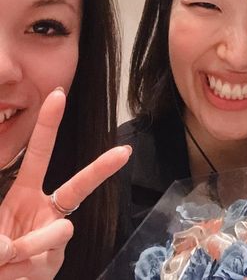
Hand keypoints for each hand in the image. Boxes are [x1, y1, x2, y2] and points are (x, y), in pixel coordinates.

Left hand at [0, 89, 130, 278]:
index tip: (58, 95)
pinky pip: (47, 257)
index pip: (38, 154)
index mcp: (22, 195)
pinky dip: (24, 268)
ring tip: (8, 259)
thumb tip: (14, 246)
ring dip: (30, 245)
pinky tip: (14, 273)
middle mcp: (44, 211)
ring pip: (59, 231)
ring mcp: (53, 236)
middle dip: (101, 168)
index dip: (48, 124)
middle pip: (78, 186)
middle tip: (124, 151)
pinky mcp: (55, 261)